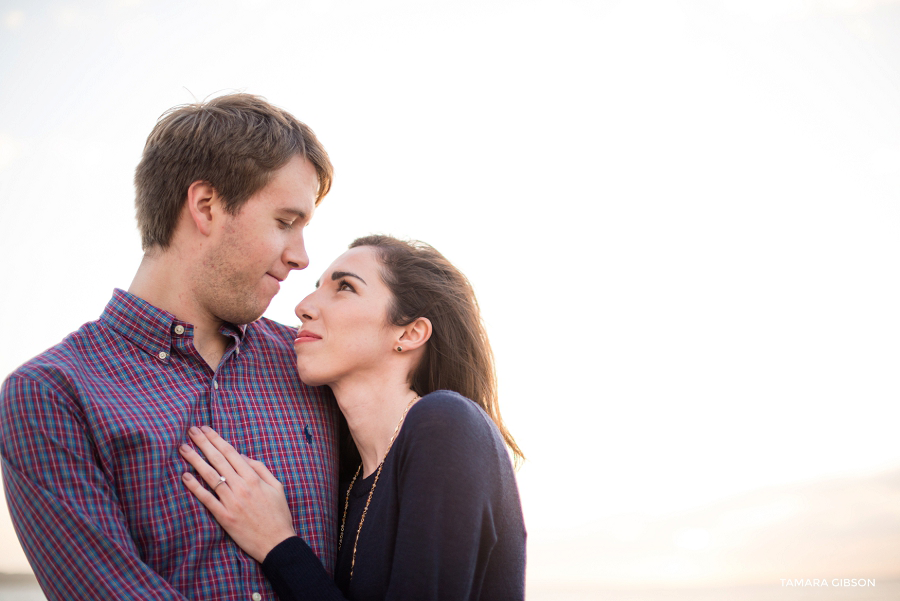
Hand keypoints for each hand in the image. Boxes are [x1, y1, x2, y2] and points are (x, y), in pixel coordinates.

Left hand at [179, 426, 296, 562]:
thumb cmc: (279, 514)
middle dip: (203, 443)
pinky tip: (185, 476)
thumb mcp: (277, 487)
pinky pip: (207, 499)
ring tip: (183, 448)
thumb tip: (242, 456)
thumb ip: (260, 469)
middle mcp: (241, 487)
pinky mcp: (224, 517)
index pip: (231, 453)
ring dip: (195, 460)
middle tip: (191, 431)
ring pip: (210, 476)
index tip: (205, 429)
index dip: (216, 439)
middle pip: (218, 460)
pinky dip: (195, 487)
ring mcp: (231, 502)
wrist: (277, 543)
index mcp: (254, 478)